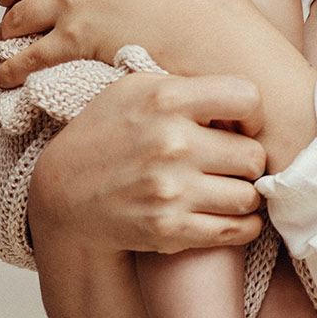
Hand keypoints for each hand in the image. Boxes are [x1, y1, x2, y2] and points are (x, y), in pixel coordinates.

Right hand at [27, 70, 268, 256]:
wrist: (61, 194)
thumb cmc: (106, 135)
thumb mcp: (134, 90)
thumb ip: (188, 88)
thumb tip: (246, 101)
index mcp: (165, 99)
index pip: (247, 98)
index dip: (251, 115)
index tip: (238, 127)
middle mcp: (171, 143)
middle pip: (255, 156)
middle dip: (247, 162)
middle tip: (231, 166)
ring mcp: (171, 190)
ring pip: (249, 197)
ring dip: (243, 196)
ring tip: (227, 190)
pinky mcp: (169, 229)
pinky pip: (237, 230)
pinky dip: (241, 225)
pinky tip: (227, 214)